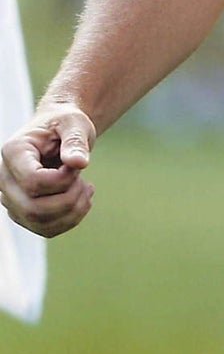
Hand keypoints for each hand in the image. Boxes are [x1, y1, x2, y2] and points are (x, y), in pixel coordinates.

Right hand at [0, 103, 96, 237]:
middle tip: (84, 180)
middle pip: (33, 208)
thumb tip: (78, 163)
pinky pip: (47, 229)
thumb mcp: (75, 123)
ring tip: (85, 188)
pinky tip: (81, 199)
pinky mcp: (24, 213)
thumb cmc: (65, 125)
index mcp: (13, 152)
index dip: (63, 178)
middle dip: (69, 198)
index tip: (77, 163)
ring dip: (73, 210)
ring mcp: (11, 199)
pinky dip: (71, 219)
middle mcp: (5, 179)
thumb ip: (76, 140)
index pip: (33, 182)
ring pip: (40, 223)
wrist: (58, 132)